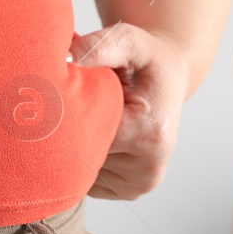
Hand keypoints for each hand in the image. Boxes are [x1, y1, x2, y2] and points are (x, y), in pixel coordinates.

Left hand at [72, 22, 189, 199]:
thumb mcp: (129, 41)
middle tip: (72, 108)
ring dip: (78, 147)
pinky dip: (87, 160)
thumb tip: (67, 58)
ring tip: (93, 120)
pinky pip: (89, 181)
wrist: (167, 78)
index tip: (65, 97)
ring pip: (83, 172)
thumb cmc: (145, 59)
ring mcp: (140, 184)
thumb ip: (100, 46)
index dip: (68, 118)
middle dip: (70, 135)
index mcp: (149, 134)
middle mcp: (149, 167)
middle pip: (83, 159)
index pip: (85, 137)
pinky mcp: (130, 191)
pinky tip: (98, 136)